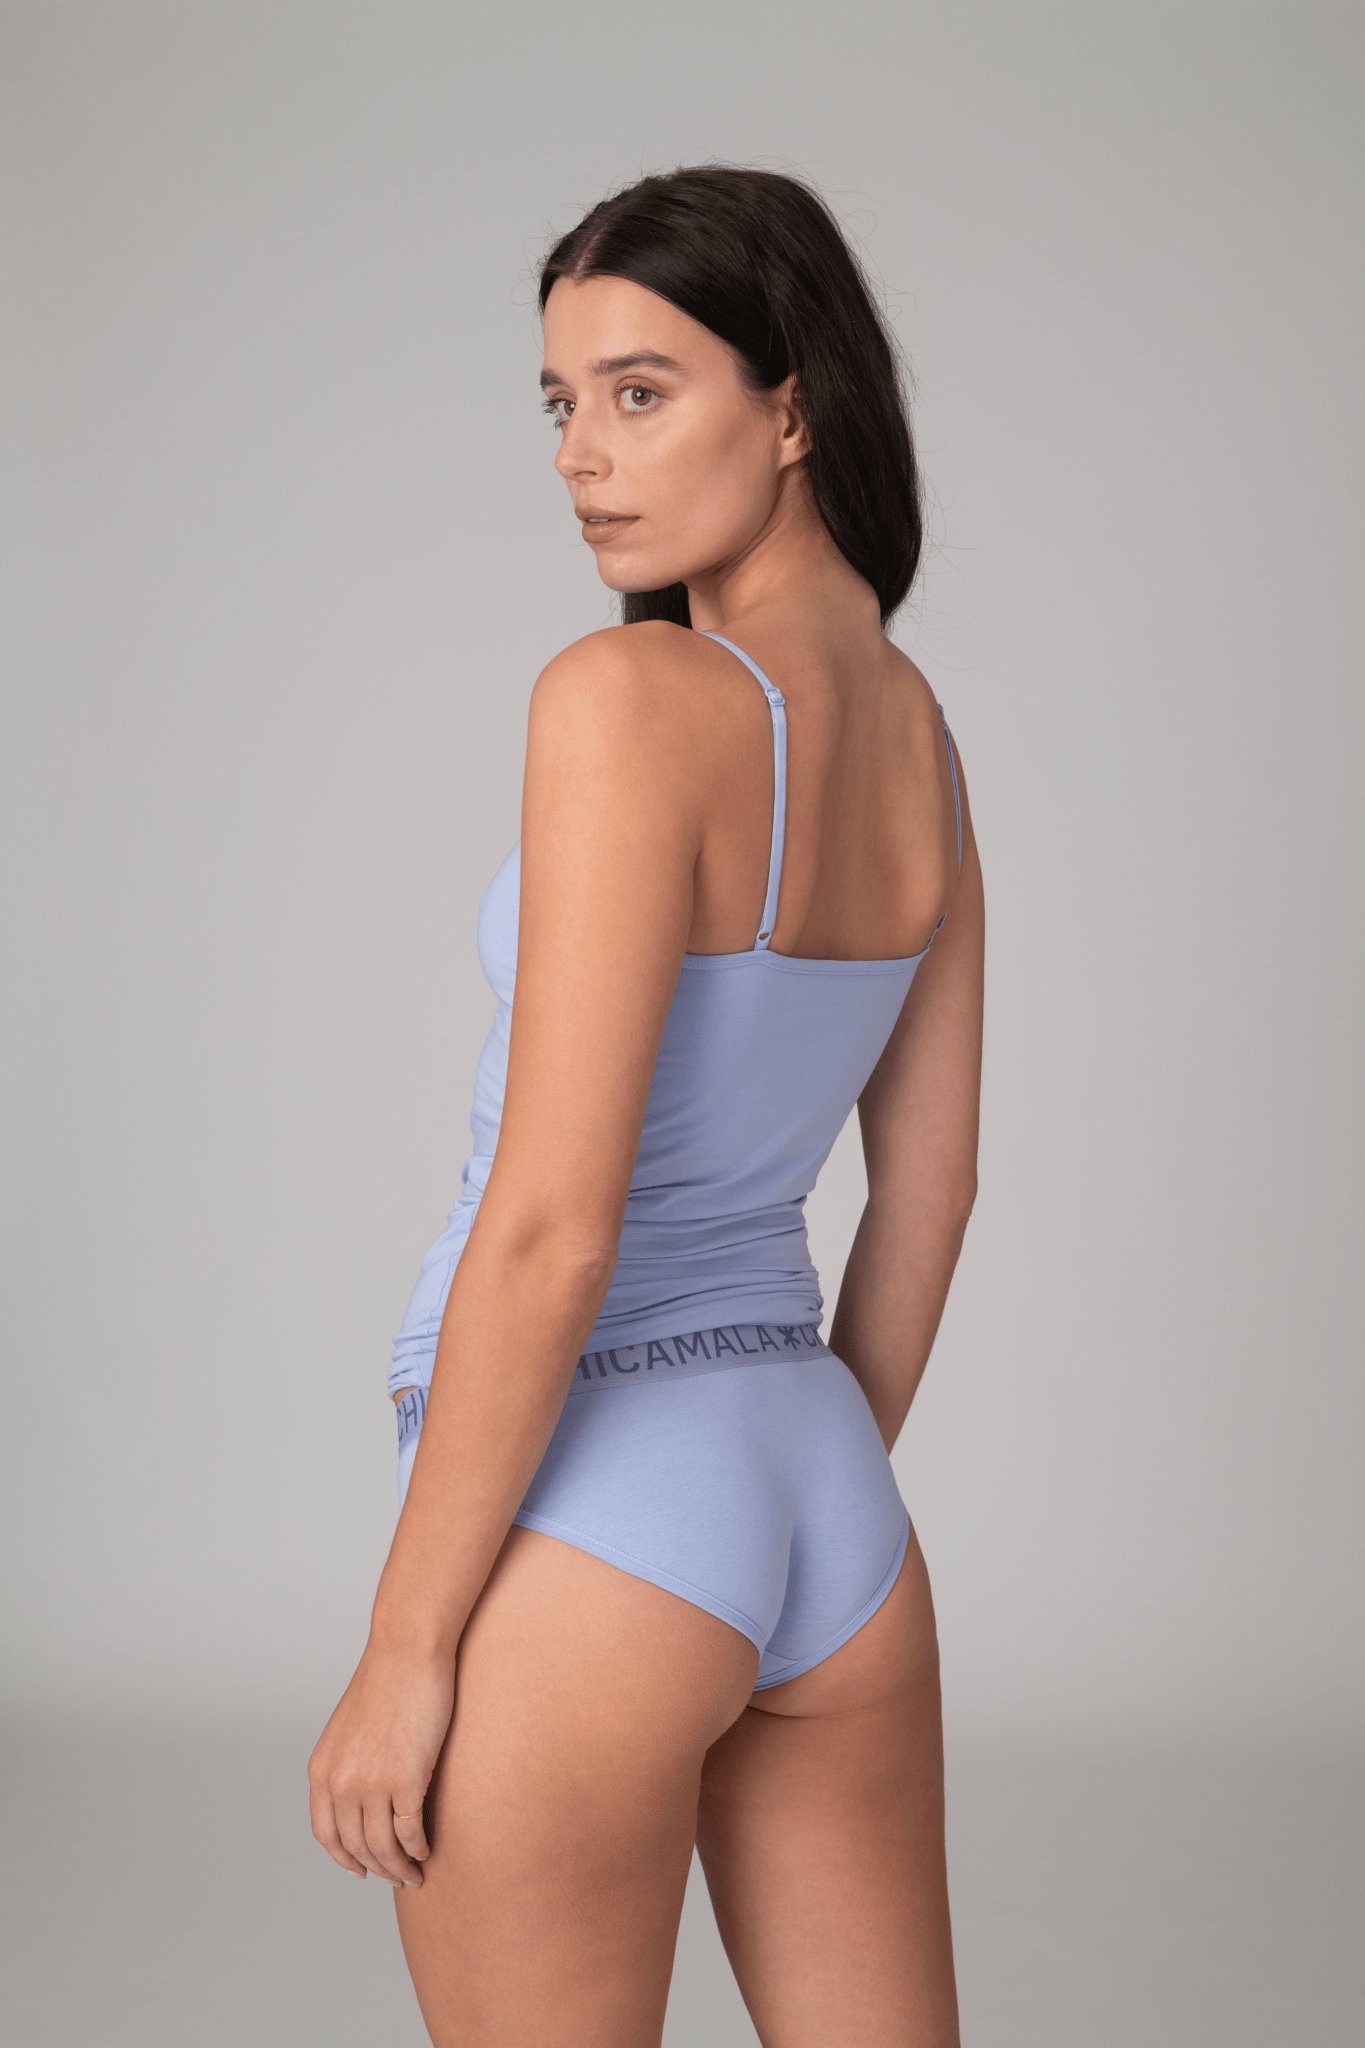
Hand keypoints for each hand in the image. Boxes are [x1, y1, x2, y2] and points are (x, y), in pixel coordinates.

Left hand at [308, 1638, 454, 1885]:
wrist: (407, 1651)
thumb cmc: (386, 1682)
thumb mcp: (348, 1729)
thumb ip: (347, 1764)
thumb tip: (360, 1797)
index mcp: (321, 1771)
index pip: (326, 1834)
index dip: (343, 1858)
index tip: (361, 1870)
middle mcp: (340, 1783)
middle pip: (356, 1847)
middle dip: (378, 1869)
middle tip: (397, 1878)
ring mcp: (371, 1784)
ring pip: (382, 1847)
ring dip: (399, 1868)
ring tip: (415, 1873)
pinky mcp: (405, 1780)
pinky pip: (410, 1832)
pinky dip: (418, 1849)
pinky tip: (427, 1850)